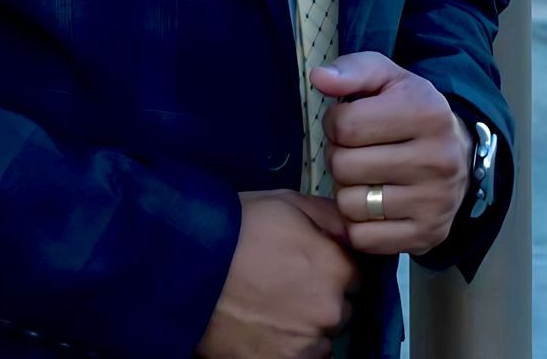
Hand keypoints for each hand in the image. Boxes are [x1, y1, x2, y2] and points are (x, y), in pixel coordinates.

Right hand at [196, 190, 362, 358]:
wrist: (189, 268)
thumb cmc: (236, 230)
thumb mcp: (288, 203)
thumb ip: (331, 217)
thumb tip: (354, 230)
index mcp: (335, 269)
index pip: (357, 275)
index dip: (332, 266)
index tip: (310, 261)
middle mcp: (329, 312)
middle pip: (340, 308)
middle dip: (320, 296)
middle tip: (285, 280)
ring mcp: (306, 345)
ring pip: (320, 337)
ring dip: (304, 325)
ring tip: (269, 303)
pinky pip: (298, 358)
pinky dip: (285, 345)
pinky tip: (262, 324)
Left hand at [310, 53, 472, 256]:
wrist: (459, 154)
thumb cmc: (412, 110)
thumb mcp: (388, 78)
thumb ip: (353, 70)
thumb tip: (319, 77)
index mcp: (425, 113)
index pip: (344, 125)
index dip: (335, 123)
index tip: (349, 123)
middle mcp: (436, 159)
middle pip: (343, 166)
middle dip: (340, 156)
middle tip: (357, 152)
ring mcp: (435, 202)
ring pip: (349, 204)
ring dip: (347, 191)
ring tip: (366, 177)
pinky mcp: (428, 236)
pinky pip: (363, 238)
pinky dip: (359, 224)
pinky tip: (374, 205)